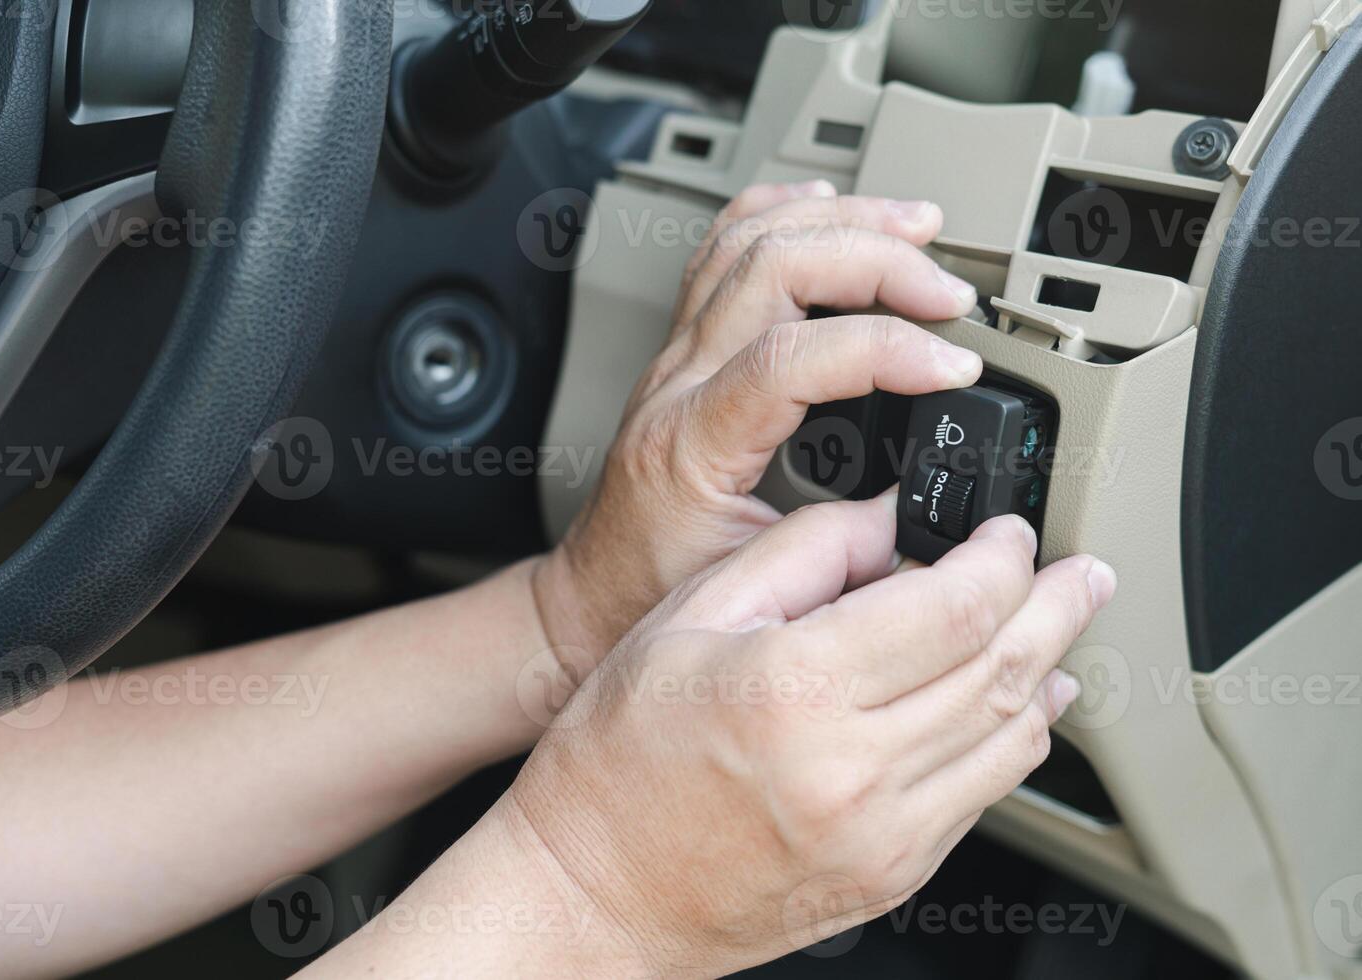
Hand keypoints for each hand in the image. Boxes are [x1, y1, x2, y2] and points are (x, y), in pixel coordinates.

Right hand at [506, 501, 1115, 974]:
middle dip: (1058, 606)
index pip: (953, 606)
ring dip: (1050, 673)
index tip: (1009, 530)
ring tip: (1060, 631)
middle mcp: (851, 769)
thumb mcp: (686, 618)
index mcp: (795, 688)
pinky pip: (984, 800)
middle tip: (1085, 572)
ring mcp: (879, 834)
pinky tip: (1018, 710)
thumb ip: (799, 554)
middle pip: (1003, 669)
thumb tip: (888, 519)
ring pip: (1012, 740)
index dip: (1003, 557)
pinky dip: (1017, 744)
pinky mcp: (889, 875)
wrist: (595, 889)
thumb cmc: (618, 757)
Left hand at [533, 180, 983, 682]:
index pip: (792, 357)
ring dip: (842, 223)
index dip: (886, 347)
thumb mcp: (762, 578)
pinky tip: (824, 209)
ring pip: (748, 242)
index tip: (953, 365)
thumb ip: (842, 538)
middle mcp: (677, 384)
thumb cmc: (654, 595)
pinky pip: (721, 253)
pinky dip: (779, 216)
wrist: (589, 599)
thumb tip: (928, 504)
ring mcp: (675, 358)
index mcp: (693, 444)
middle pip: (773, 268)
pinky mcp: (682, 351)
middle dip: (877, 260)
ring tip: (916, 230)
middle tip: (948, 295)